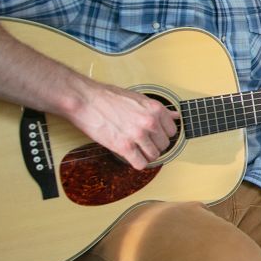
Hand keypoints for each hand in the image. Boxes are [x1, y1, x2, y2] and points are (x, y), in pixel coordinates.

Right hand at [65, 81, 179, 169]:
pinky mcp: (124, 146)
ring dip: (146, 155)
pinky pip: (140, 163)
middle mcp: (149, 122)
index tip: (155, 136)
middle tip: (142, 143)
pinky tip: (131, 157)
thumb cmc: (108, 97)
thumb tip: (175, 115)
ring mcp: (137, 135)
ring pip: (154, 156)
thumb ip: (158, 109)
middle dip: (154, 145)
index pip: (172, 131)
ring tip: (136, 150)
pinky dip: (137, 163)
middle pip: (164, 145)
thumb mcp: (139, 97)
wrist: (85, 99)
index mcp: (155, 109)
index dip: (162, 135)